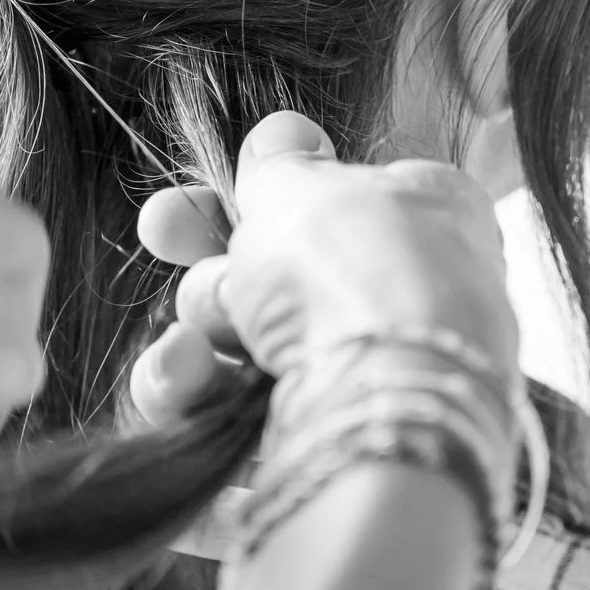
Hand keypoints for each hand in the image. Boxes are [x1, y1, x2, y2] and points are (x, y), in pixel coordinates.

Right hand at [130, 111, 518, 425]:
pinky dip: (198, 396)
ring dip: (201, 332)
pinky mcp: (323, 453)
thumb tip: (283, 137)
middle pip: (274, 279)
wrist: (386, 405)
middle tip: (163, 232)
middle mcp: (404, 302)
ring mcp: (365, 384)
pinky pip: (234, 420)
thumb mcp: (302, 186)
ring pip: (244, 351)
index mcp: (426, 219)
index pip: (327, 205)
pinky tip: (186, 378)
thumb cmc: (355, 270)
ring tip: (198, 342)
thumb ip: (280, 165)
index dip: (252, 200)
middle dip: (212, 270)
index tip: (190, 202)